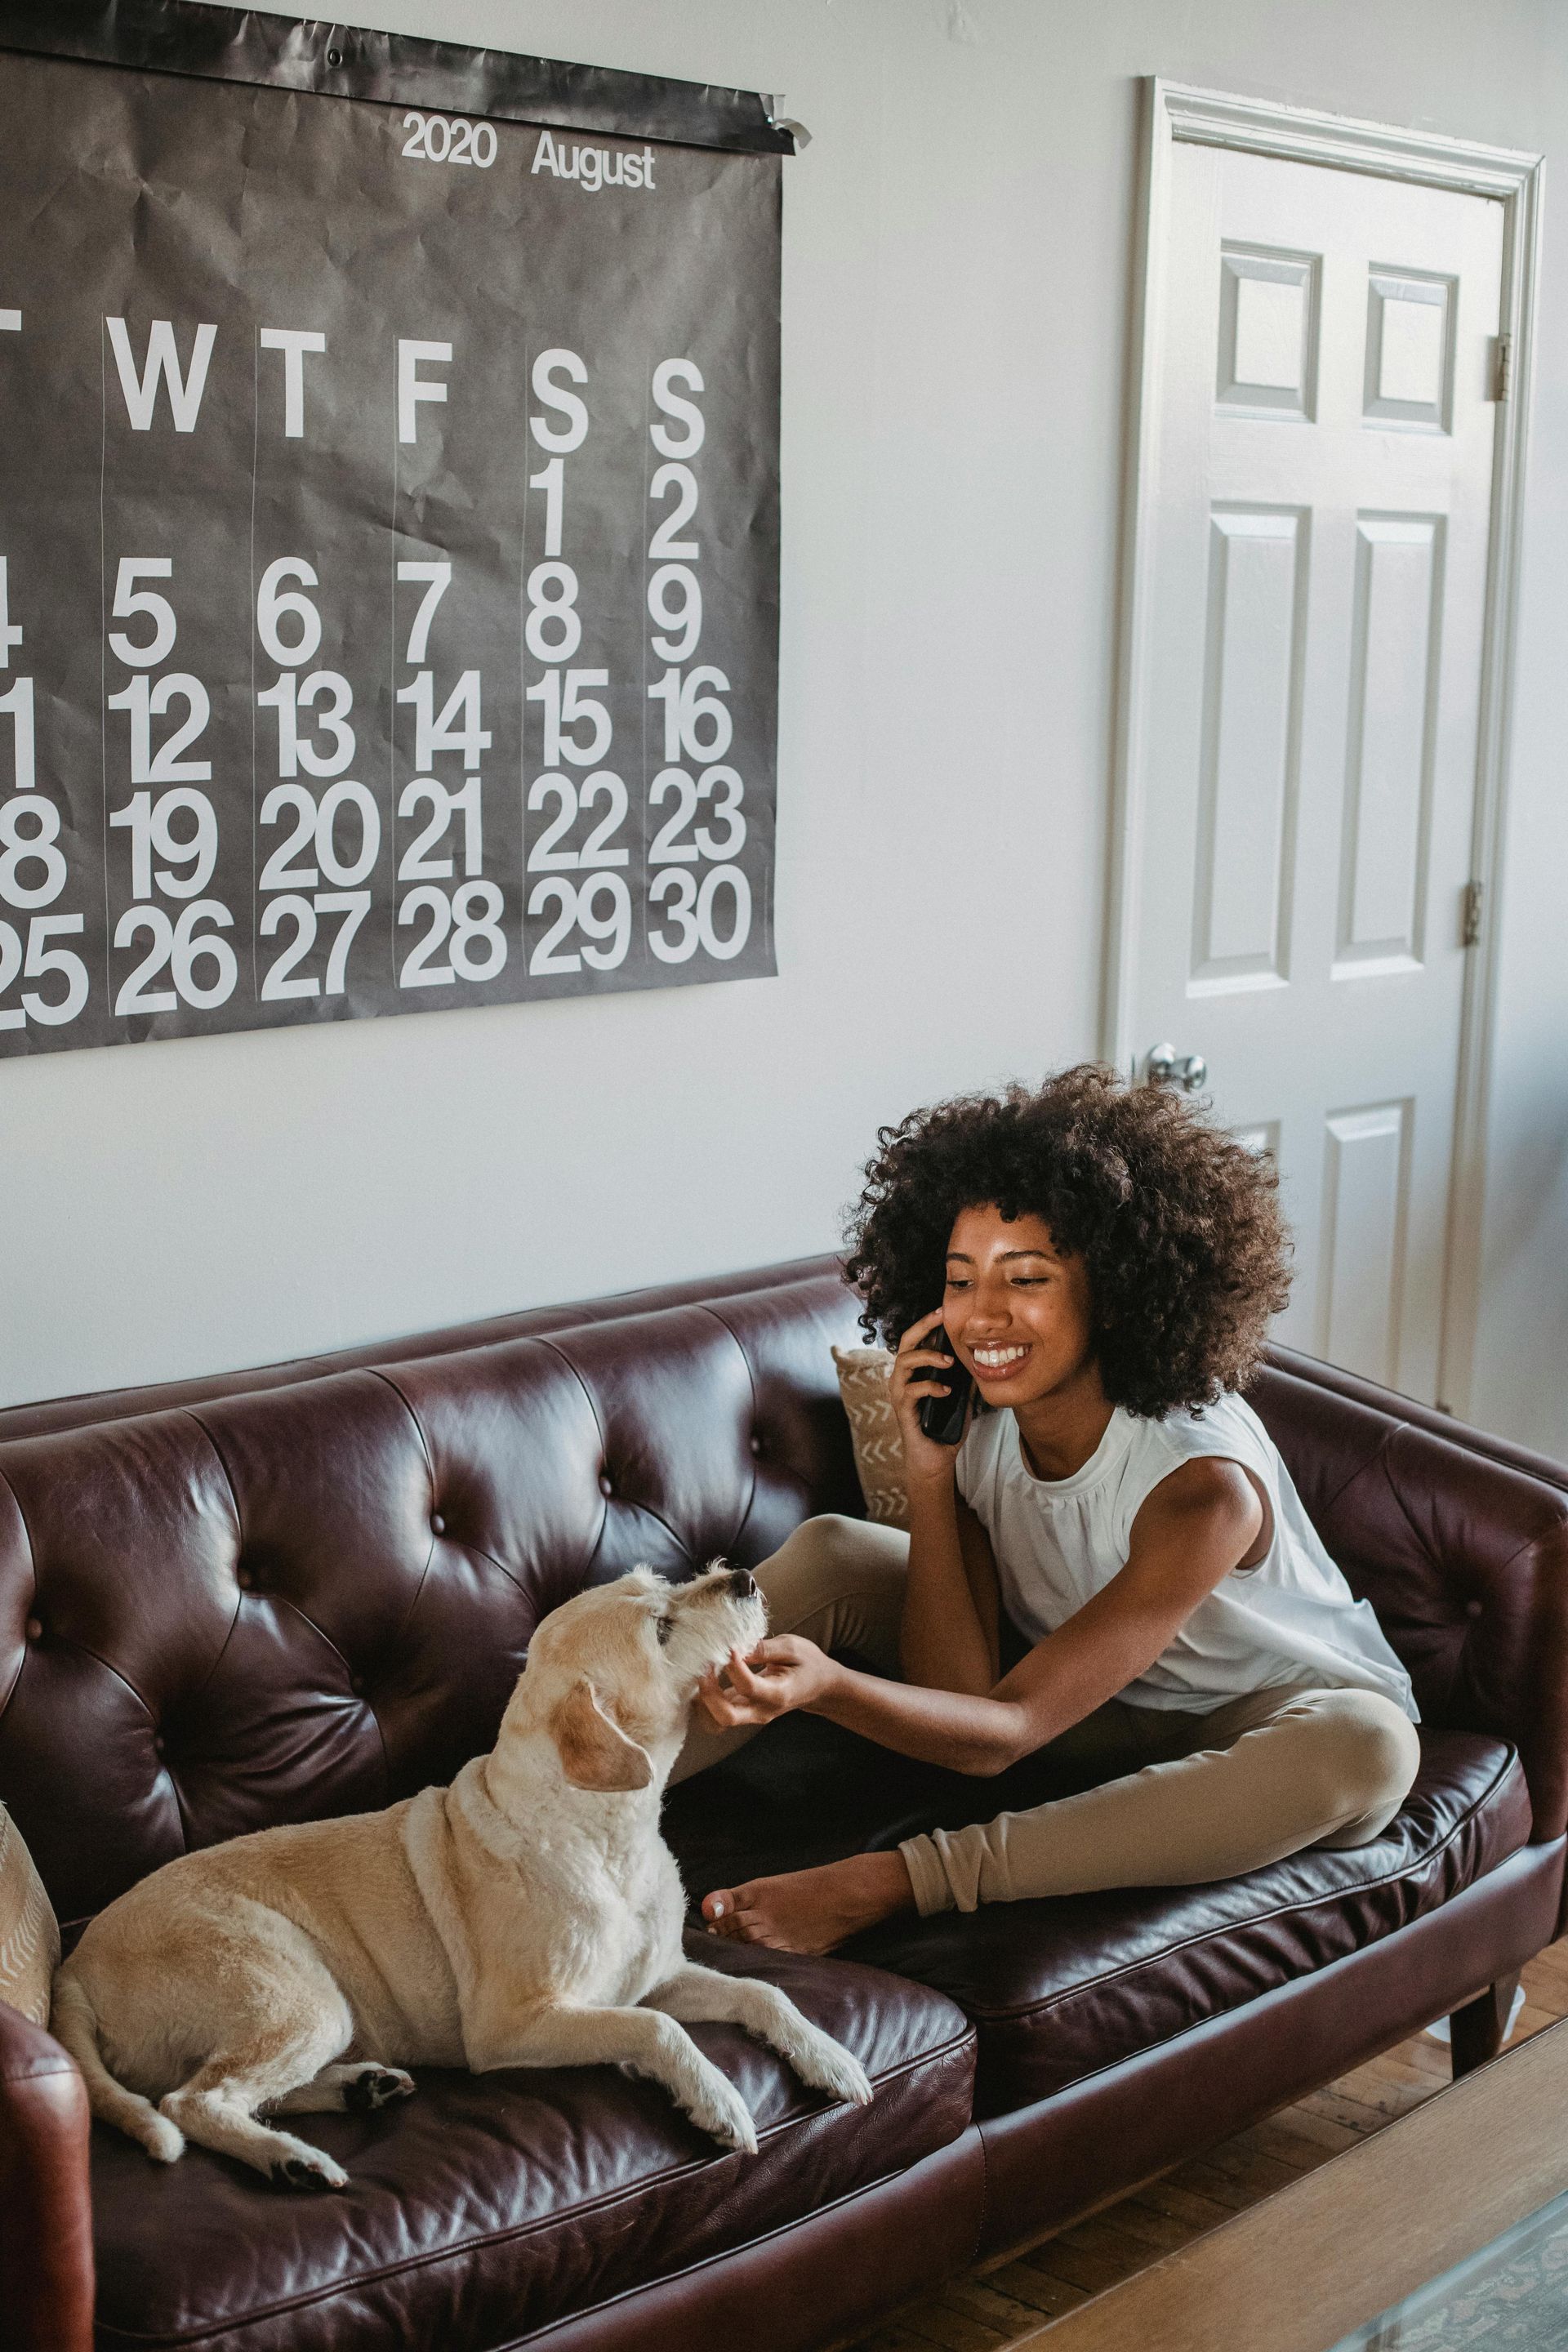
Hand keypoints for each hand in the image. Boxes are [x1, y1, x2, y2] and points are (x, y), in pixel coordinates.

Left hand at [695, 1637, 836, 1728]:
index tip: (728, 1645)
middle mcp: (762, 1711)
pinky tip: (705, 1680)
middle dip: (708, 1692)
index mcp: (778, 1694)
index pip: (748, 1686)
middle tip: (706, 1665)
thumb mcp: (793, 1647)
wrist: (818, 1686)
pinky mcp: (741, 1712)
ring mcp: (750, 1716)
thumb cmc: (807, 1663)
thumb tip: (735, 1645)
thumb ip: (764, 1648)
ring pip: (715, 1722)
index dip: (733, 1666)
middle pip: (726, 1716)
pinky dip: (702, 1703)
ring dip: (702, 1701)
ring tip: (703, 1673)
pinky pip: (714, 1716)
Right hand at [890, 1309, 970, 1485]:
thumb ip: (968, 1379)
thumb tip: (986, 1360)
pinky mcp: (902, 1410)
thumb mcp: (962, 1397)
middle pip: (905, 1342)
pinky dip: (930, 1387)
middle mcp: (903, 1378)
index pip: (917, 1339)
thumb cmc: (944, 1426)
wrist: (935, 1459)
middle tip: (941, 1317)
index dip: (928, 1322)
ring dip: (928, 1357)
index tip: (944, 1309)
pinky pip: (911, 1390)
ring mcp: (900, 1393)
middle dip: (923, 1326)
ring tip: (949, 1361)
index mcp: (915, 1371)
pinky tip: (946, 1391)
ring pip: (903, 1362)